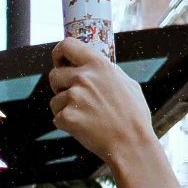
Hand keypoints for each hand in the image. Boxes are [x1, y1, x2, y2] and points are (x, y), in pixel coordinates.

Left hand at [47, 38, 158, 166]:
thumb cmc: (132, 114)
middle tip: (75, 97)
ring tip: (86, 115)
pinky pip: (57, 118)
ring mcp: (74, 97)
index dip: (59, 53)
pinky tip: (84, 126)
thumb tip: (94, 66)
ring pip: (54, 100)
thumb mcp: (125, 82)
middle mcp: (84, 77)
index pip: (67, 45)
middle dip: (59, 86)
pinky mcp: (67, 116)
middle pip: (54, 75)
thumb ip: (106, 72)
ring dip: (64, 108)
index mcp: (99, 64)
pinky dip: (66, 123)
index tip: (60, 61)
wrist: (130, 141)